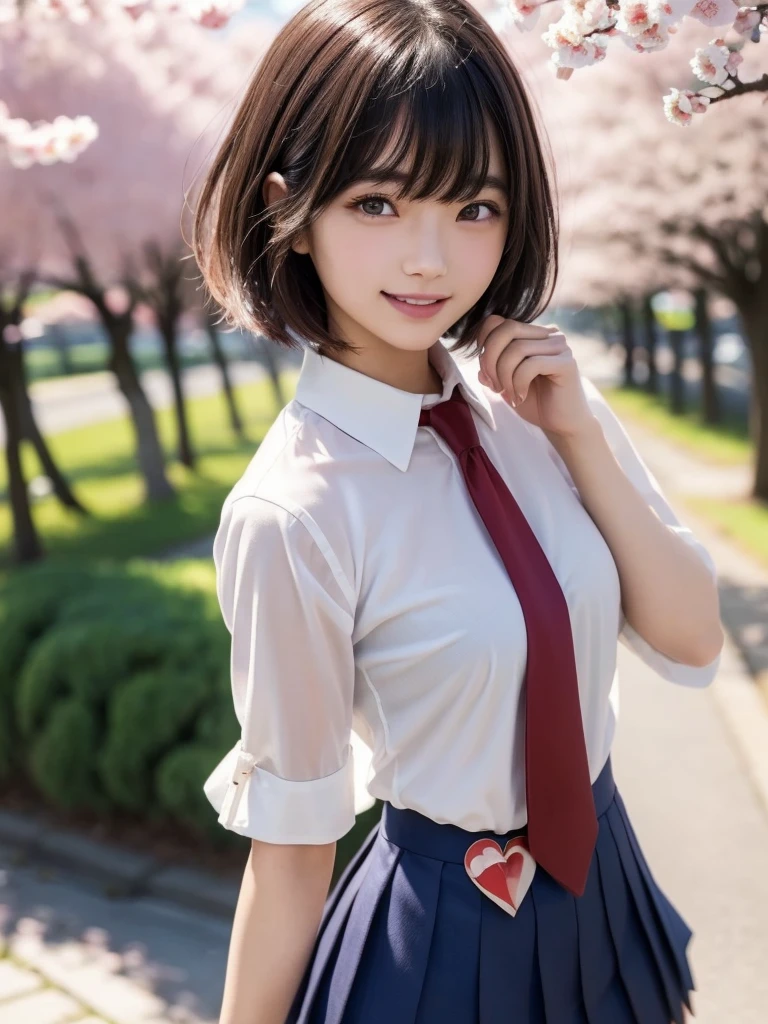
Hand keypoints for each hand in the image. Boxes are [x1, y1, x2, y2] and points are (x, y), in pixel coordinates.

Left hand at [476, 315, 597, 438]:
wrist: (562, 424)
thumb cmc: (535, 402)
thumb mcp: (505, 384)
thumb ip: (490, 372)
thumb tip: (479, 370)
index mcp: (532, 333)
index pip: (497, 322)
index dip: (483, 346)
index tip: (486, 374)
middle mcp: (548, 334)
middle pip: (506, 329)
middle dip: (490, 359)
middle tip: (494, 386)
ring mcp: (559, 346)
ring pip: (516, 349)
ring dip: (504, 376)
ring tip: (509, 395)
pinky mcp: (566, 363)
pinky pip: (531, 365)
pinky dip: (518, 384)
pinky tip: (520, 398)